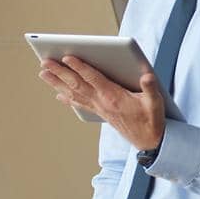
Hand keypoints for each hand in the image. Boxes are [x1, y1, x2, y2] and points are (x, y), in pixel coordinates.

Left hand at [39, 57, 165, 150]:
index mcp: (114, 97)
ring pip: (74, 93)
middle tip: (44, 63)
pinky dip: (67, 98)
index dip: (80, 67)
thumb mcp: (155, 102)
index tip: (67, 57)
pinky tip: (58, 94)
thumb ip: (150, 87)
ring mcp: (99, 108)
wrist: (148, 141)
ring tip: (43, 74)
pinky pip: (80, 104)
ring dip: (57, 83)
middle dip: (60, 73)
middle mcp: (102, 102)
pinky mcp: (99, 113)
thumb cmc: (151, 119)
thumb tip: (147, 76)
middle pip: (77, 85)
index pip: (93, 78)